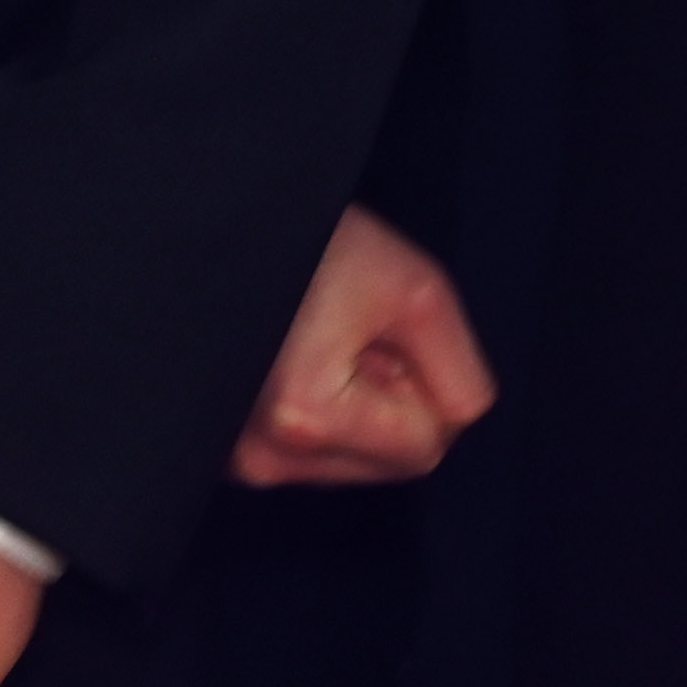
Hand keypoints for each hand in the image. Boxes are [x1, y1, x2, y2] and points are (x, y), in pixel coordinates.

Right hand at [229, 202, 497, 485]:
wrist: (225, 221)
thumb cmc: (312, 239)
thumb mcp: (417, 288)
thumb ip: (462, 374)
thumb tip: (458, 423)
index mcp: (305, 418)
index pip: (424, 449)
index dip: (424, 386)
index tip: (387, 334)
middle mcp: (260, 456)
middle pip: (385, 465)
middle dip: (387, 403)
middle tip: (352, 334)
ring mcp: (235, 461)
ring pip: (349, 461)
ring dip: (355, 409)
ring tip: (318, 341)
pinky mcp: (224, 455)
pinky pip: (309, 454)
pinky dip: (319, 416)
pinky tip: (295, 363)